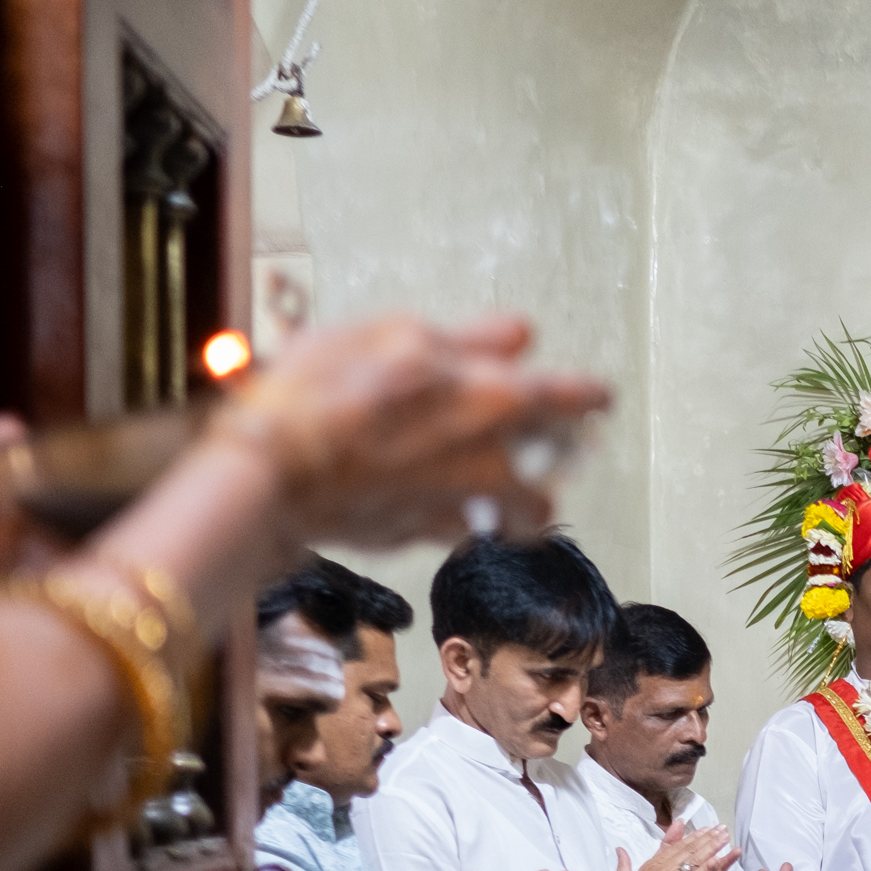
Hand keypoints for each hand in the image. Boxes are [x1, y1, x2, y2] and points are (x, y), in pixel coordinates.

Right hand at [208, 314, 612, 547]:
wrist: (270, 477)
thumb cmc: (324, 397)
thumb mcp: (394, 336)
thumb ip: (468, 339)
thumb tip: (520, 336)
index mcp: (494, 399)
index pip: (572, 395)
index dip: (589, 393)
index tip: (600, 396)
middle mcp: (493, 459)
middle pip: (560, 461)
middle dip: (566, 449)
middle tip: (564, 439)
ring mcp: (464, 505)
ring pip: (526, 509)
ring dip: (528, 496)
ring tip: (518, 484)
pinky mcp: (426, 535)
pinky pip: (469, 528)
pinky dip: (468, 516)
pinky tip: (450, 502)